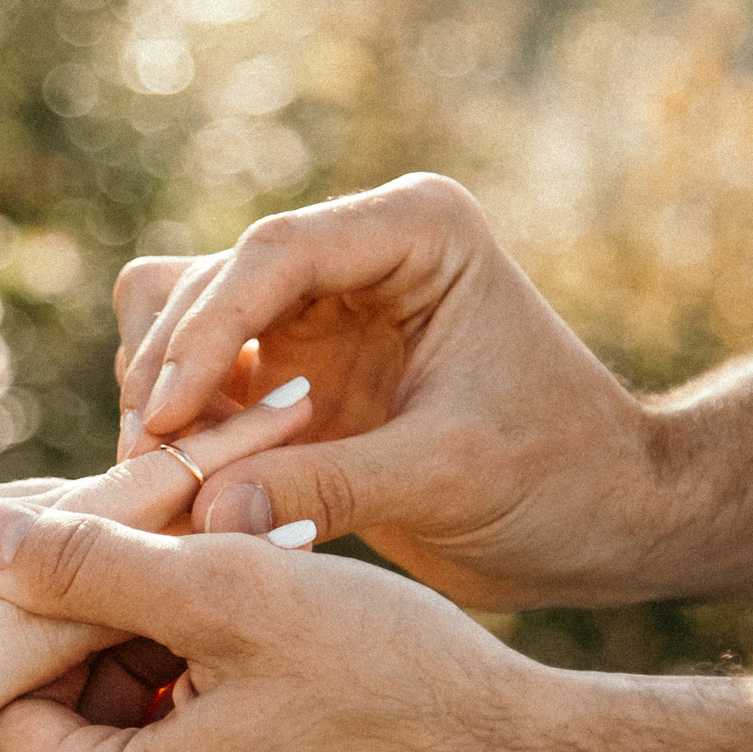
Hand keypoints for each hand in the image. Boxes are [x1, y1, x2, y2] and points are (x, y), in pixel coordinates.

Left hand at [0, 501, 539, 751]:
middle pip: (75, 744)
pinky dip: (221, 745)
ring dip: (173, 693)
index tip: (129, 563)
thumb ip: (88, 563)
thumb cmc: (394, 677)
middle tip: (201, 582)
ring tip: (254, 626)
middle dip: (119, 655)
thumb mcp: (229, 589)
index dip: (58, 620)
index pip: (12, 710)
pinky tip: (291, 687)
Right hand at [114, 173, 663, 608]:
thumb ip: (329, 485)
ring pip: (178, 321)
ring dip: (162, 403)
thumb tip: (205, 512)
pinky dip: (181, 437)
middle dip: (169, 375)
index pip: (273, 253)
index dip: (204, 334)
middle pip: (204, 280)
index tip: (168, 421)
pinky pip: (197, 384)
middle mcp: (354, 252)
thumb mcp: (448, 477)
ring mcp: (315, 307)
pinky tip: (190, 502)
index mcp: (414, 231)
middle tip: (150, 473)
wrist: (601, 520)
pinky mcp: (290, 368)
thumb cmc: (559, 478)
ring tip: (168, 494)